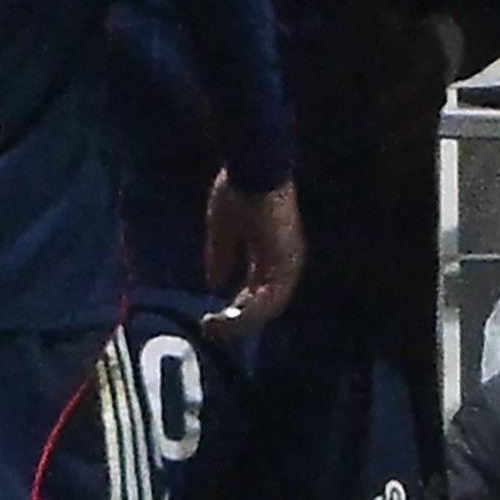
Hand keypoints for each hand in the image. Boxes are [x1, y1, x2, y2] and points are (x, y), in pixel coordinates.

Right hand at [201, 176, 304, 340]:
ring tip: (215, 328)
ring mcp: (288, 262)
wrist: (251, 168)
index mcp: (272, 256)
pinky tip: (227, 318)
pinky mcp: (285, 261)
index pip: (258, 294)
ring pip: (269, 308)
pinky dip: (249, 312)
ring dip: (242, 323)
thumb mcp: (224, 231)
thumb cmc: (239, 191)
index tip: (213, 320)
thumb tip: (214, 284)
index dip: (237, 311)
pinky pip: (270, 298)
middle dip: (237, 323)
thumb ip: (221, 257)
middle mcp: (285, 263)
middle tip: (211, 331)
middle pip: (265, 306)